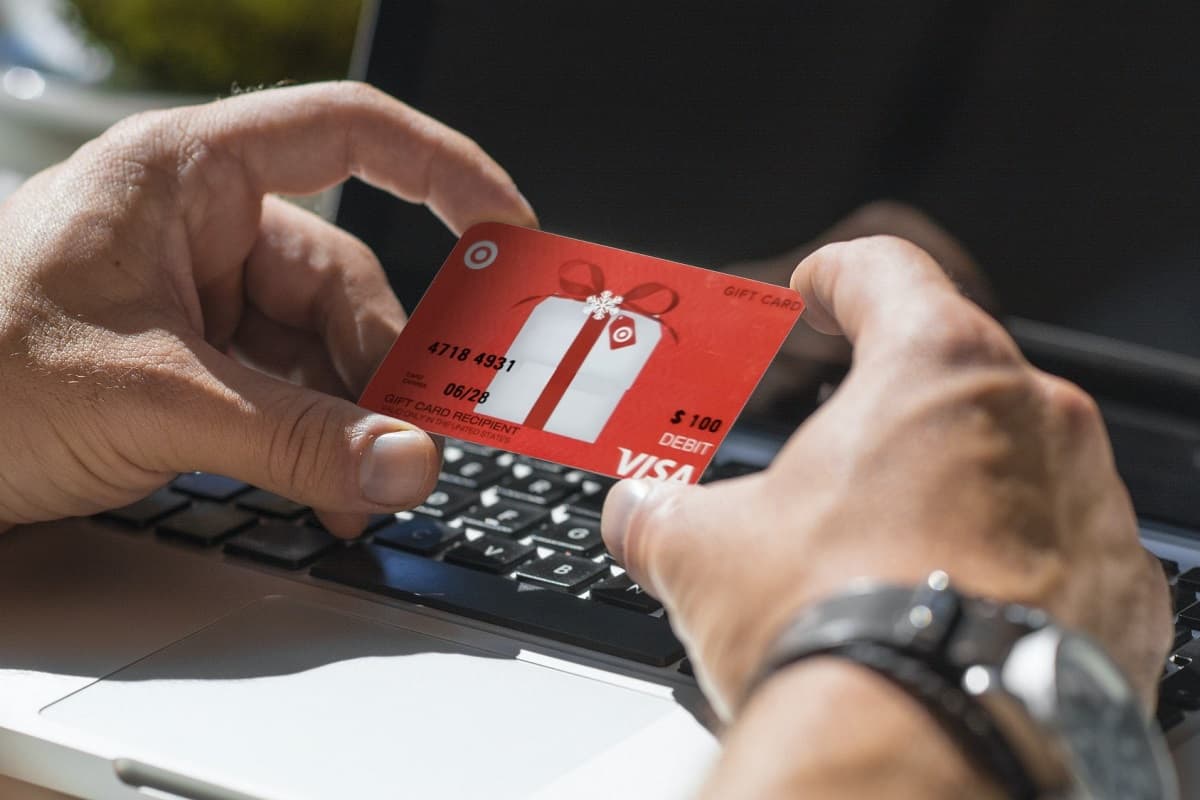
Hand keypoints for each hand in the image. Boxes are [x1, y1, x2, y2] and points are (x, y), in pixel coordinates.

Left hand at [0, 82, 536, 535]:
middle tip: (418, 435)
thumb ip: (295, 437)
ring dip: (353, 419)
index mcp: (185, 176)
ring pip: (325, 346)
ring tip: (359, 487)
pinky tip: (328, 489)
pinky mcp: (198, 360)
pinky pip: (292, 388)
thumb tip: (410, 462)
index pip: (347, 131)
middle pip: (348, 277)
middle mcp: (203, 226)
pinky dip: (319, 439)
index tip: (508, 233)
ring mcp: (202, 297)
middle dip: (383, 368)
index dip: (444, 171)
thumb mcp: (156, 401)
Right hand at [602, 235, 1170, 721]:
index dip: (838, 274)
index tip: (818, 289)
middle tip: (837, 449)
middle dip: (891, 403)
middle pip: (954, 372)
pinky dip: (1009, 561)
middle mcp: (1033, 419)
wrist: (921, 754)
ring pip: (1014, 460)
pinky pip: (1059, 547)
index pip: (886, 271)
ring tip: (886, 549)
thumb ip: (661, 511)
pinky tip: (952, 606)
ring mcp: (1090, 504)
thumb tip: (636, 512)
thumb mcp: (706, 552)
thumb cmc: (830, 628)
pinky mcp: (1120, 591)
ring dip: (952, 485)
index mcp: (935, 369)